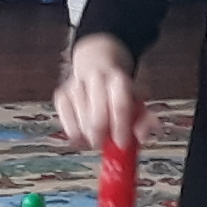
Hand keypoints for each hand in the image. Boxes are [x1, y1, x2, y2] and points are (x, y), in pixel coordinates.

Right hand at [56, 34, 144, 151]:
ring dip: (90, 136)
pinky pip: (65, 121)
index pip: (119, 105)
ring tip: (99, 137)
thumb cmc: (120, 88)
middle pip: (97, 116)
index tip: (122, 144)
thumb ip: (145, 119)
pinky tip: (83, 135)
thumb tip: (142, 136)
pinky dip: (75, 133)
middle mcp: (95, 78)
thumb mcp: (138, 98)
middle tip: (108, 145)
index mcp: (118, 78)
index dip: (120, 127)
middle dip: (103, 136)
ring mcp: (76, 85)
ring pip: (82, 121)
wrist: (97, 62)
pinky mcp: (61, 94)